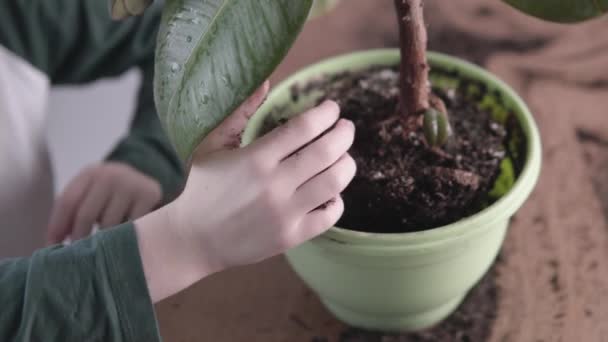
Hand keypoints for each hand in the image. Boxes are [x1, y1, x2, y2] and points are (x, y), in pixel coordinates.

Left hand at [47, 163, 161, 243]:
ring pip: (109, 224)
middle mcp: (110, 175)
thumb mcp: (91, 194)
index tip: (52, 247)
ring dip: (102, 242)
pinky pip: (132, 226)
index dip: (57, 227)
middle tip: (77, 257)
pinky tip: (121, 246)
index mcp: (89, 173)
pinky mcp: (149, 195)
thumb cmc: (110, 194)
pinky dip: (124, 239)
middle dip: (78, 239)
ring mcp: (131, 184)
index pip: (68, 201)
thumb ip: (72, 213)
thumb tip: (52, 244)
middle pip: (86, 214)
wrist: (145, 180)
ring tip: (99, 254)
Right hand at [135, 81, 356, 300]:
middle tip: (345, 128)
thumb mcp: (211, 144)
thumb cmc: (202, 187)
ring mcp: (284, 213)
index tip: (331, 108)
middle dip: (344, 133)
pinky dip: (338, 200)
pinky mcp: (291, 237)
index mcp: (255, 158)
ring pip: (335, 182)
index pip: (304, 127)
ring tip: (343, 157)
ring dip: (346, 164)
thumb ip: (239, 112)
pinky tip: (331, 192)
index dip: (325, 113)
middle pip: (327, 151)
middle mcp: (273, 185)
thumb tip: (267, 82)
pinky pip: (330, 215)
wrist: (193, 239)